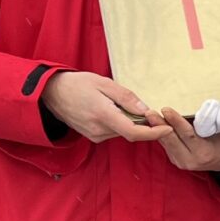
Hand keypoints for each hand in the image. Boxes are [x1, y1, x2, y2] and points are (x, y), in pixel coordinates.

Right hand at [44, 70, 170, 143]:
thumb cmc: (77, 84)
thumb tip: (145, 110)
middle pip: (130, 132)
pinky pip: (113, 132)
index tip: (168, 129)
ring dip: (130, 122)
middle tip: (151, 111)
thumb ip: (126, 98)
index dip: (154, 133)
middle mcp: (99, 130)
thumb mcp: (103, 83)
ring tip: (123, 104)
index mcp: (103, 115)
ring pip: (122, 132)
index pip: (134, 132)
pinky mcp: (92, 136)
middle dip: (143, 124)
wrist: (51, 93)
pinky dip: (120, 123)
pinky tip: (114, 110)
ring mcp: (94, 135)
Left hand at [153, 108, 219, 172]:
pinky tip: (153, 124)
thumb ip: (206, 123)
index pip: (187, 134)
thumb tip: (190, 108)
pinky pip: (166, 145)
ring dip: (156, 129)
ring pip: (166, 143)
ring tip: (148, 116)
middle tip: (149, 112)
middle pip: (172, 140)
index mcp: (204, 152)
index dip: (176, 121)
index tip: (166, 110)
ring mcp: (181, 162)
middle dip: (159, 125)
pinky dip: (160, 134)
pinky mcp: (175, 160)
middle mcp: (190, 160)